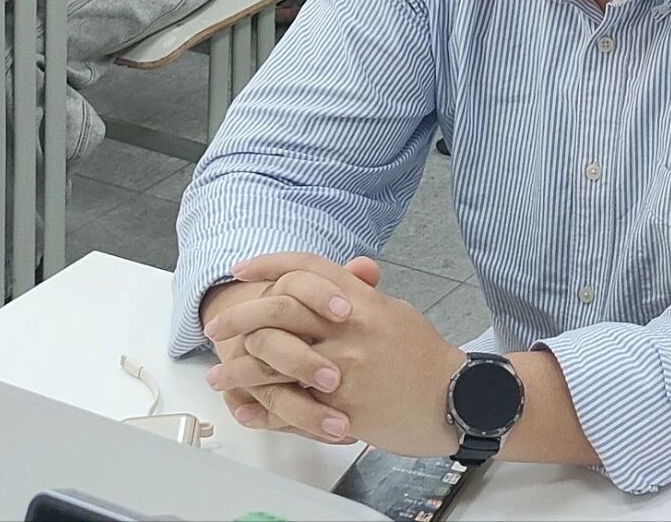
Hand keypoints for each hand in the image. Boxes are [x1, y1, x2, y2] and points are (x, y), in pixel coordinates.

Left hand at [205, 252, 467, 455]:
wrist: (453, 399)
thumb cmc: (425, 358)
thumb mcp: (395, 313)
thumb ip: (363, 295)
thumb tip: (349, 273)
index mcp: (362, 299)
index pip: (307, 267)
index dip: (269, 264)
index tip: (240, 270)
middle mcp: (349, 326)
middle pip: (280, 307)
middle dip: (239, 317)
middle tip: (216, 328)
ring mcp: (343, 365)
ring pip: (274, 358)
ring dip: (239, 367)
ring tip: (221, 374)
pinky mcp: (340, 404)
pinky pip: (289, 402)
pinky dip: (260, 406)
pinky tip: (244, 406)